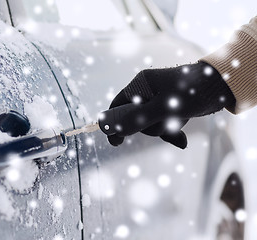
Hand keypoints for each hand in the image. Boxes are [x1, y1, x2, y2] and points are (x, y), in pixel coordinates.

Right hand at [98, 62, 235, 148]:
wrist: (221, 85)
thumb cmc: (192, 91)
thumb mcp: (165, 107)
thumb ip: (140, 119)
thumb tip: (118, 131)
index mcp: (140, 85)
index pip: (118, 105)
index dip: (114, 122)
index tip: (116, 141)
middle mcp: (147, 91)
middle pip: (134, 117)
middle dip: (148, 128)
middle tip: (162, 127)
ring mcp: (158, 99)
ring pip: (149, 123)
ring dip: (162, 130)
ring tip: (178, 125)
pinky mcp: (169, 106)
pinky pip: (162, 123)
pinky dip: (170, 131)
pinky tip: (181, 140)